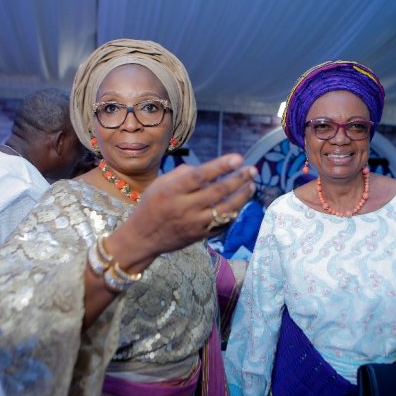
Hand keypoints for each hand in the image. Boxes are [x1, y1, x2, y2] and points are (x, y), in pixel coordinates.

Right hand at [108, 153, 256, 269]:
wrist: (142, 238)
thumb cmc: (151, 205)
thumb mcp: (160, 184)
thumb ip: (184, 173)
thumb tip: (209, 169)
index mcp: (172, 191)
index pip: (200, 175)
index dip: (221, 166)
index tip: (238, 158)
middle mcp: (184, 207)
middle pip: (218, 191)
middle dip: (239, 179)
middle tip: (253, 169)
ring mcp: (194, 223)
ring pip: (225, 209)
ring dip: (242, 196)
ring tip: (252, 185)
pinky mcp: (200, 236)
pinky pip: (223, 224)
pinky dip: (234, 212)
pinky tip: (241, 202)